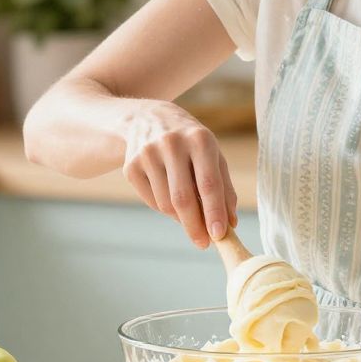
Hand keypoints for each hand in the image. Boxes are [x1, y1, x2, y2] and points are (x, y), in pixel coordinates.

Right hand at [121, 100, 238, 247]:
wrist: (148, 118)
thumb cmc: (190, 142)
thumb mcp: (213, 155)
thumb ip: (225, 189)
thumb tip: (230, 224)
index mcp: (200, 139)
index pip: (208, 183)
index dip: (214, 212)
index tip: (219, 235)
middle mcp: (171, 144)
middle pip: (183, 198)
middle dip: (195, 226)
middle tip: (203, 243)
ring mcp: (147, 154)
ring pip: (166, 204)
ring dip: (180, 218)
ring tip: (189, 212)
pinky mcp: (130, 166)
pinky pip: (151, 201)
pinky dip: (164, 208)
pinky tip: (169, 195)